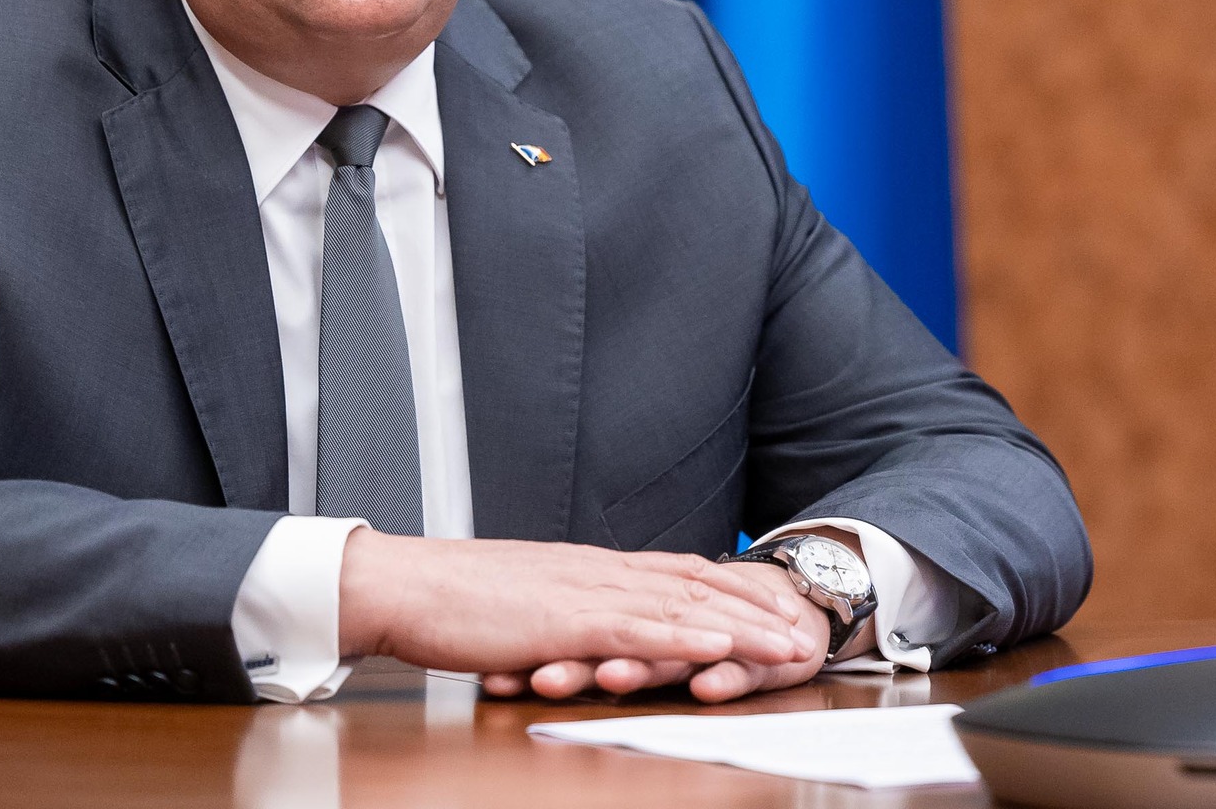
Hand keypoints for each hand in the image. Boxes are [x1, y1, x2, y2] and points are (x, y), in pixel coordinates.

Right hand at [336, 531, 818, 681]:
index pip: (680, 571)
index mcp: (591, 568)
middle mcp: (598, 571)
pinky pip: (637, 629)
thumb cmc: (453, 601)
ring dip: (744, 626)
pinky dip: (686, 636)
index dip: (737, 588)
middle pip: (698, 584)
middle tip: (811, 628)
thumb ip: (565, 610)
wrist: (403, 585)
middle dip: (760, 608)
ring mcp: (584, 592)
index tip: (779, 603)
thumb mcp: (525, 602)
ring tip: (790, 646)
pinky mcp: (564, 619)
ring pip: (682, 605)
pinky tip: (721, 647)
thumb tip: (591, 630)